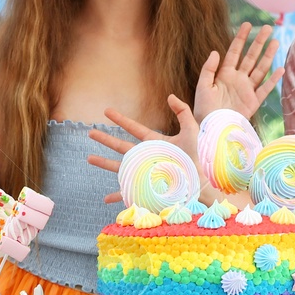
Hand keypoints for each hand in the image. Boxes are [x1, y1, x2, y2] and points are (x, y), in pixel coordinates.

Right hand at [87, 95, 201, 203]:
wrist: (205, 179)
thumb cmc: (200, 156)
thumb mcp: (192, 130)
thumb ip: (182, 111)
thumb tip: (170, 96)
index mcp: (156, 143)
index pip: (134, 129)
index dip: (121, 120)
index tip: (107, 111)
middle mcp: (148, 157)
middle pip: (121, 146)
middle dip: (105, 139)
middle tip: (90, 132)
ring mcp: (146, 172)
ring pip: (120, 167)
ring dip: (104, 163)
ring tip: (89, 158)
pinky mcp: (147, 188)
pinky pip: (129, 192)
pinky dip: (117, 196)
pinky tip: (106, 199)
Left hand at [194, 22, 281, 120]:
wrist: (212, 128)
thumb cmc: (204, 109)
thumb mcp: (203, 86)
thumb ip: (209, 69)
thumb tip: (216, 51)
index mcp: (224, 74)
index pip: (234, 52)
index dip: (241, 38)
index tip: (247, 24)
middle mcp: (238, 79)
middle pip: (251, 57)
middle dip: (259, 42)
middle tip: (268, 27)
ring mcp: (247, 90)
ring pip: (260, 69)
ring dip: (268, 56)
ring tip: (275, 42)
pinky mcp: (253, 102)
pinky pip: (265, 89)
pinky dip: (272, 80)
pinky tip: (280, 69)